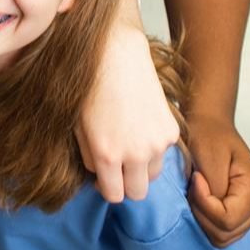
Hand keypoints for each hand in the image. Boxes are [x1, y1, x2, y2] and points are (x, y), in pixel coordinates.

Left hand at [76, 26, 178, 200]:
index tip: (104, 177)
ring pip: (153, 174)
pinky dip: (153, 147)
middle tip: (116, 165)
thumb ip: (88, 157)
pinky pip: (163, 152)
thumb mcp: (77, 125)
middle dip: (126, 183)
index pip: (115, 195)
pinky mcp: (172, 130)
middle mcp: (135, 154)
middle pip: (138, 192)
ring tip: (128, 142)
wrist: (115, 54)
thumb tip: (99, 176)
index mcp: (107, 154)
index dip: (107, 188)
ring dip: (141, 166)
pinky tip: (139, 125)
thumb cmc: (88, 85)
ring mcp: (157, 143)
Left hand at [185, 113, 249, 246]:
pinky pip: (220, 231)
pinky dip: (205, 220)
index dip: (204, 203)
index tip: (196, 178)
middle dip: (201, 212)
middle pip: (224, 233)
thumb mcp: (209, 155)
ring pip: (221, 237)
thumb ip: (214, 185)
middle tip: (194, 185)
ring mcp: (249, 212)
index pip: (226, 219)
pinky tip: (199, 198)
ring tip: (197, 190)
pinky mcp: (238, 213)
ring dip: (202, 217)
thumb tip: (212, 204)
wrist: (211, 125)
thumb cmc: (209, 135)